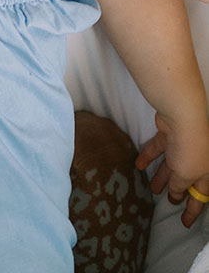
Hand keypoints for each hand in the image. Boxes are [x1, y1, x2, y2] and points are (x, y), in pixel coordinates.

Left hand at [137, 113, 208, 227]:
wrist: (183, 117)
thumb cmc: (190, 151)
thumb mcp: (186, 177)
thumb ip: (179, 187)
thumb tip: (175, 193)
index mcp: (206, 173)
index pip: (202, 196)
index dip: (193, 210)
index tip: (186, 223)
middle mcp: (197, 159)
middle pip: (186, 179)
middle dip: (177, 191)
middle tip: (169, 201)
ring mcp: (182, 145)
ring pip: (172, 164)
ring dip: (161, 175)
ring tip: (152, 189)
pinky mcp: (169, 133)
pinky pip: (159, 148)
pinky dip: (149, 156)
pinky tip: (138, 165)